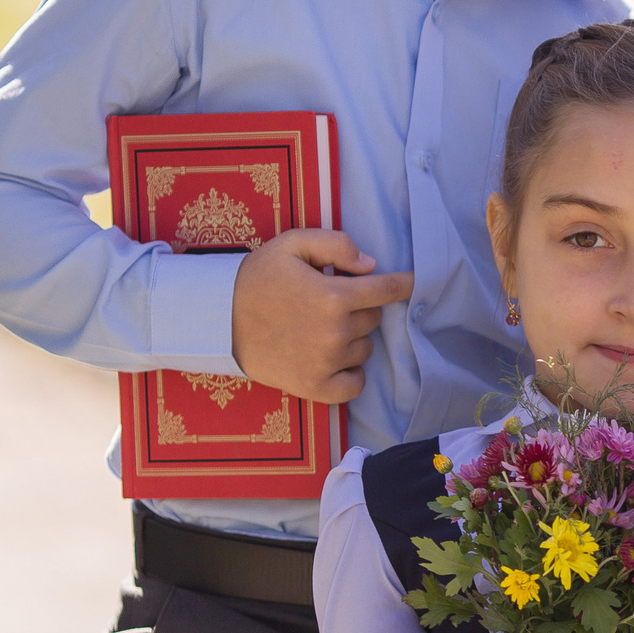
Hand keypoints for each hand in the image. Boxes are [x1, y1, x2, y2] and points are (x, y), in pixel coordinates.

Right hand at [230, 229, 414, 403]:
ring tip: (321, 329)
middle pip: (374, 320)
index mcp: (334, 296)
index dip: (404, 284)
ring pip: (365, 349)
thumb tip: (371, 265)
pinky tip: (335, 360)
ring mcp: (326, 363)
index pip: (388, 290)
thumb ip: (336, 245)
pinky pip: (354, 385)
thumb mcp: (292, 244)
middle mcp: (335, 332)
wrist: (219, 319)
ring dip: (353, 339)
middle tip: (330, 303)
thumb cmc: (258, 277)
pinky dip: (351, 374)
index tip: (414, 283)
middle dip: (360, 308)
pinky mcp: (314, 388)